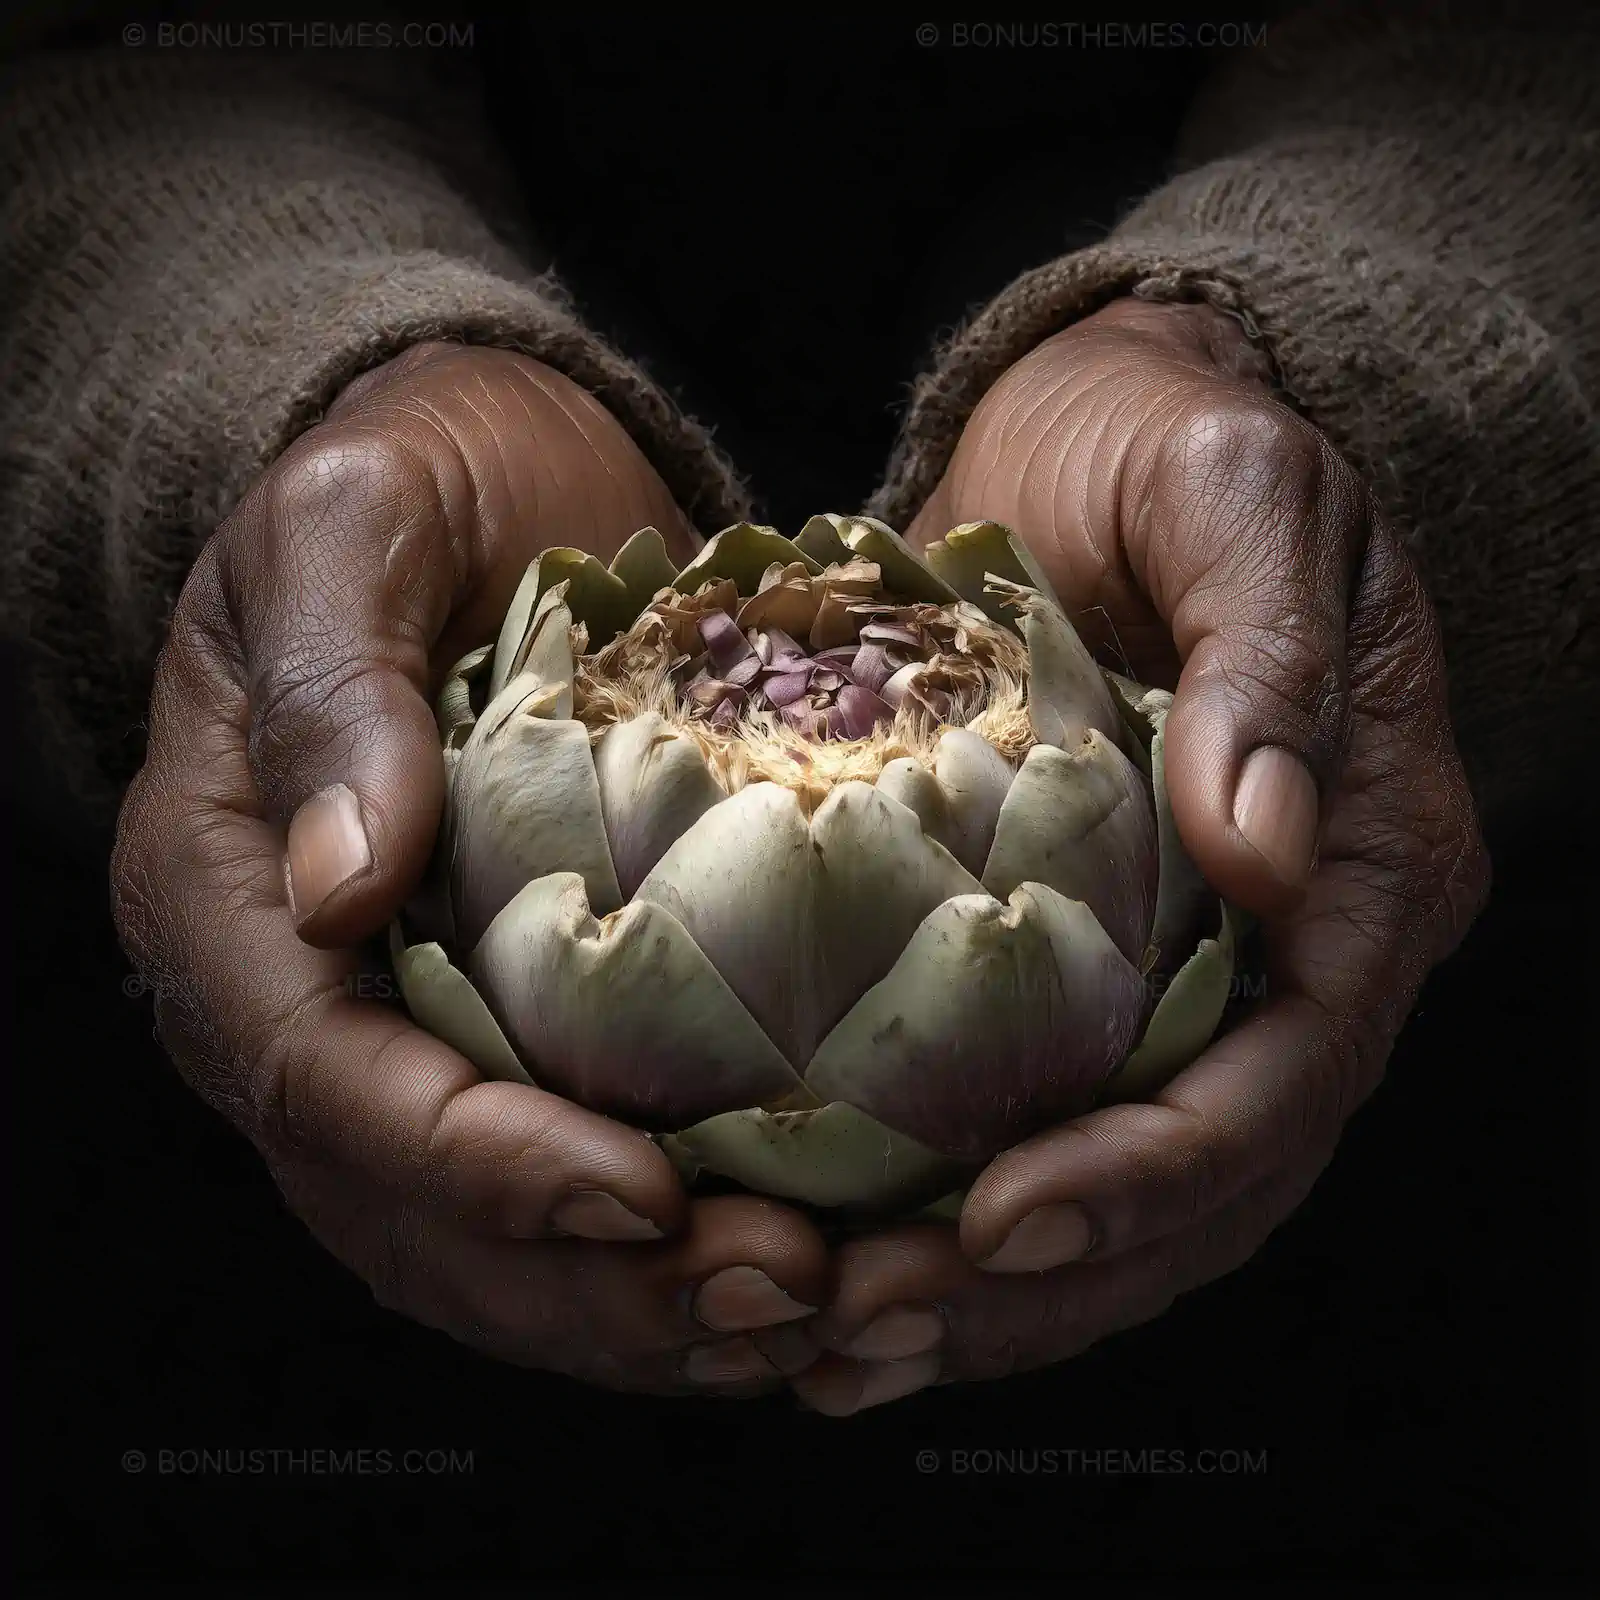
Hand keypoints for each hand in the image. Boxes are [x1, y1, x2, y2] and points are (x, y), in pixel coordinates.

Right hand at [112, 343, 826, 1393]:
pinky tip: (803, 1260)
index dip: (469, 1161)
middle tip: (771, 1288)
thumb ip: (338, 691)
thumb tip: (342, 887)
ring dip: (645, 1306)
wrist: (487, 485)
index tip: (635, 1195)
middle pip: (410, 1210)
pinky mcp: (519, 1031)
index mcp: (228, 893)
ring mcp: (412, 1028)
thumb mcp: (351, 530)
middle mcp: (308, 997)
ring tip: (809, 1304)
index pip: (319, 1080)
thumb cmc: (410, 487)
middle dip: (585, 1283)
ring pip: (492, 1240)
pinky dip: (675, 1251)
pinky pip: (573, 1185)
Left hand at [791, 299, 1489, 1413]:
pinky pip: (1039, 1127)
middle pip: (1198, 1185)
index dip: (1150, 1174)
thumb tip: (1267, 843)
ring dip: (987, 1293)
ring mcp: (1188, 973)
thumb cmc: (1179, 444)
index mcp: (1368, 864)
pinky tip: (842, 1263)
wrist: (1101, 426)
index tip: (999, 1226)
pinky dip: (948, 1214)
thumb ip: (1268, 660)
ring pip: (1121, 1195)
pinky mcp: (1083, 968)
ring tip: (834, 1346)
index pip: (1284, 1079)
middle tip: (867, 1331)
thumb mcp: (1236, 496)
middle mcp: (1291, 952)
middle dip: (1044, 1281)